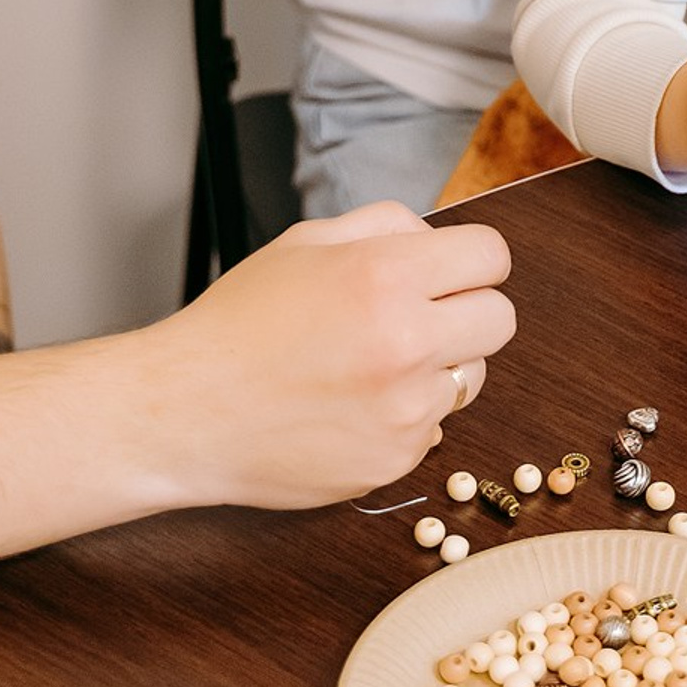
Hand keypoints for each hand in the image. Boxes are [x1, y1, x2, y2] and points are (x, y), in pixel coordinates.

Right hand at [149, 200, 514, 509]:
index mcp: (387, 276)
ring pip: (470, 376)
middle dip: (468, 310)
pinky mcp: (394, 460)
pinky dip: (405, 416)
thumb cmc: (241, 323)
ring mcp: (404, 409)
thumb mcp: (308, 242)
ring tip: (374, 364)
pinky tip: (351, 407)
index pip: (492, 256)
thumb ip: (385, 225)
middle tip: (421, 315)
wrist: (185, 412)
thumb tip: (436, 239)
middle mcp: (407, 342)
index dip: (472, 260)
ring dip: (438, 366)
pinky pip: (433, 426)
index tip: (452, 271)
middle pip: (501, 318)